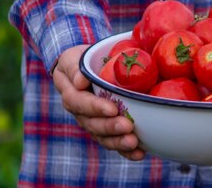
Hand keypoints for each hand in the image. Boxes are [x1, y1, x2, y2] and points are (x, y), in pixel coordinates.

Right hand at [52, 45, 145, 160]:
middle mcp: (82, 114)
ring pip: (103, 137)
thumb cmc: (82, 61)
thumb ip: (74, 68)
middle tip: (127, 126)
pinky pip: (114, 143)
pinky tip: (140, 153)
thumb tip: (80, 82)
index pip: (80, 103)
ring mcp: (94, 124)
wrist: (89, 69)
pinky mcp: (107, 131)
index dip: (95, 107)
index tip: (112, 109)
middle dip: (110, 127)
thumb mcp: (73, 58)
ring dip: (118, 142)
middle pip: (93, 124)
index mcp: (72, 95)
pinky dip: (126, 151)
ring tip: (134, 143)